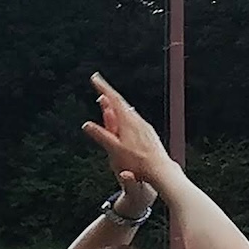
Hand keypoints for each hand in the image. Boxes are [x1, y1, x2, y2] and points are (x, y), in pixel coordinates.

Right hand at [80, 72, 171, 198]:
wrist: (161, 170)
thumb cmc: (138, 162)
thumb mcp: (115, 150)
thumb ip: (101, 136)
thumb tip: (87, 125)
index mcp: (127, 121)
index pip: (114, 99)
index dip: (103, 87)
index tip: (95, 78)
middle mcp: (137, 120)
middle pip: (121, 103)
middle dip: (109, 95)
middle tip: (100, 87)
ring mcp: (144, 126)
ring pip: (128, 111)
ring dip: (117, 105)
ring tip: (109, 101)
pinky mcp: (149, 133)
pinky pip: (134, 119)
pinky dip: (125, 115)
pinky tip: (126, 119)